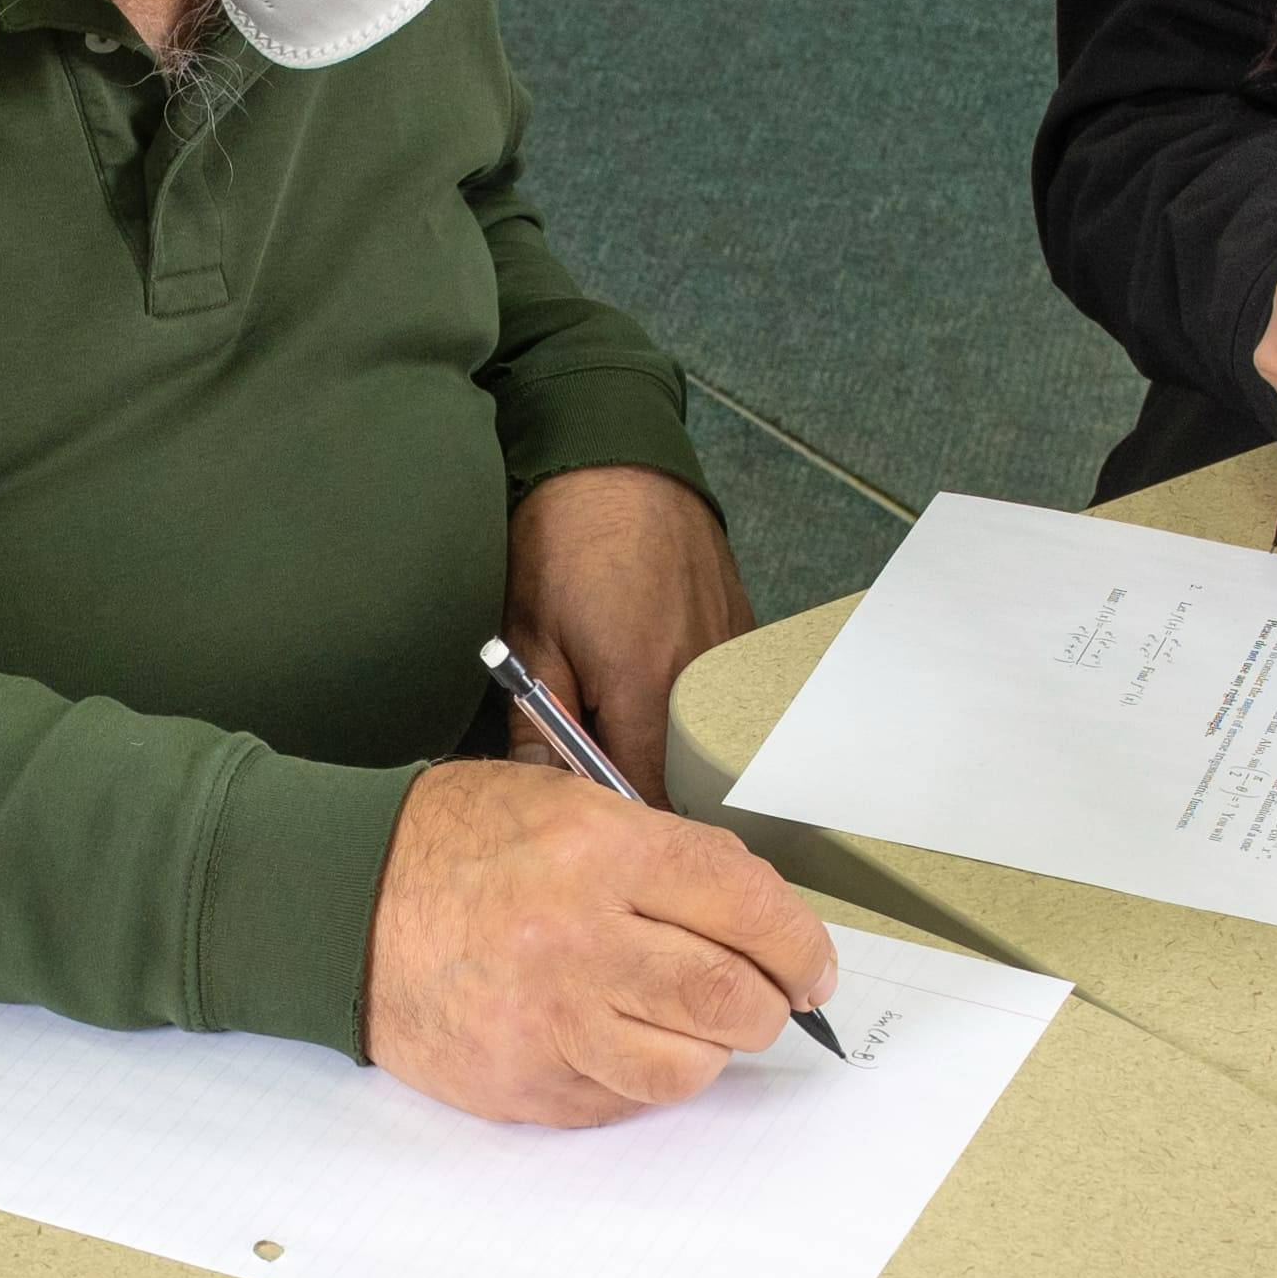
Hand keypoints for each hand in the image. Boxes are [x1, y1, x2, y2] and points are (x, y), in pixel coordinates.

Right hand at [364, 761, 838, 1127]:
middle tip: (765, 998)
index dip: (801, 944)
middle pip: (731, 998)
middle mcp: (578, 939)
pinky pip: (623, 1102)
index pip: (748, 906)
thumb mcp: (563, 802)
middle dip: (768, 1004)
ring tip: (685, 1021)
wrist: (337, 902)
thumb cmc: (452, 844)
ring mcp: (548, 1022)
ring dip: (707, 1048)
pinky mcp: (523, 1084)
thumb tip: (758, 919)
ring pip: (689, 1067)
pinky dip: (639, 1078)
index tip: (813, 964)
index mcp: (598, 852)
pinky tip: (614, 1039)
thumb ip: (663, 854)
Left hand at [501, 464, 749, 797]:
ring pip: (711, 735)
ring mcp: (733, 652)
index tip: (595, 821)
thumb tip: (534, 785)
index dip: (620, 815)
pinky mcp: (746, 630)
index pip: (649, 793)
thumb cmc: (565, 541)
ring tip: (628, 726)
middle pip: (688, 772)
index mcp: (645, 686)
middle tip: (605, 774)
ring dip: (675, 745)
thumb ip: (536, 722)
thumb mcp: (531, 634)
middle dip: (649, 786)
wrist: (615, 456)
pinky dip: (699, 708)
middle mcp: (703, 678)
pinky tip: (664, 689)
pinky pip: (729, 695)